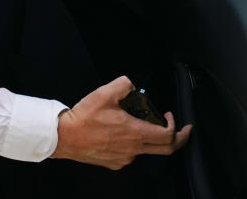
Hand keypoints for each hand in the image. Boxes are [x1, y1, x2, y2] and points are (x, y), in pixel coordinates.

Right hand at [52, 76, 192, 169]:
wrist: (64, 136)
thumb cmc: (83, 118)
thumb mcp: (105, 92)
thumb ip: (124, 84)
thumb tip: (131, 85)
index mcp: (135, 133)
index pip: (168, 136)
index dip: (176, 126)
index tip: (171, 116)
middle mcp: (132, 149)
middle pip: (166, 150)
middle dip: (179, 139)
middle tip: (182, 131)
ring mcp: (124, 158)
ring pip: (147, 151)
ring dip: (150, 138)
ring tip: (138, 123)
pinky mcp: (114, 162)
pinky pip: (132, 155)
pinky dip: (134, 144)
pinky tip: (123, 133)